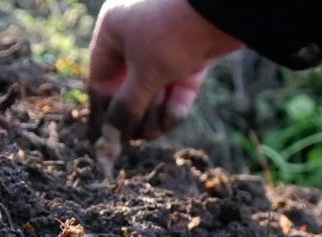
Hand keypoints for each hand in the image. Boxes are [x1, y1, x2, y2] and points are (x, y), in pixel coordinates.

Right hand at [87, 0, 242, 141]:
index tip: (103, 138)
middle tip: (136, 139)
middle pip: (129, 86)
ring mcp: (166, 45)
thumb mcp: (144, 75)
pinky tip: (170, 122)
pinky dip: (174, 104)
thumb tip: (108, 138)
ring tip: (155, 132)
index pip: (100, 77)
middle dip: (135, 113)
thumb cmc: (170, 35)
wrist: (221, 12)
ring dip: (154, 113)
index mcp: (114, 30)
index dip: (102, 109)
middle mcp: (136, 35)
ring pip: (155, 88)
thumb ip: (126, 107)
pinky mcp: (192, 54)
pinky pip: (177, 85)